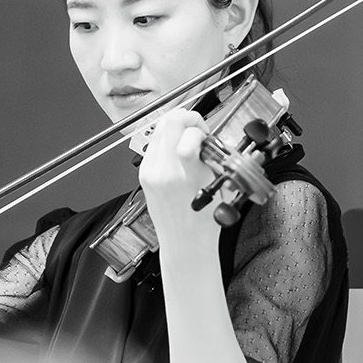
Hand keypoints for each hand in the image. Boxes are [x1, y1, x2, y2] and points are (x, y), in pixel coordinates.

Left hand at [138, 109, 218, 243]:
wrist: (185, 243)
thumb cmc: (204, 222)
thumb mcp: (218, 185)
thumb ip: (216, 157)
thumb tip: (219, 138)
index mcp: (184, 175)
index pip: (185, 131)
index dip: (199, 124)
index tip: (206, 134)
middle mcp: (162, 171)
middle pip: (168, 122)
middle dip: (187, 119)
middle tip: (198, 131)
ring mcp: (150, 172)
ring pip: (159, 130)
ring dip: (176, 129)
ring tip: (189, 143)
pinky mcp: (144, 174)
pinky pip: (154, 145)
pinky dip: (166, 141)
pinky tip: (177, 153)